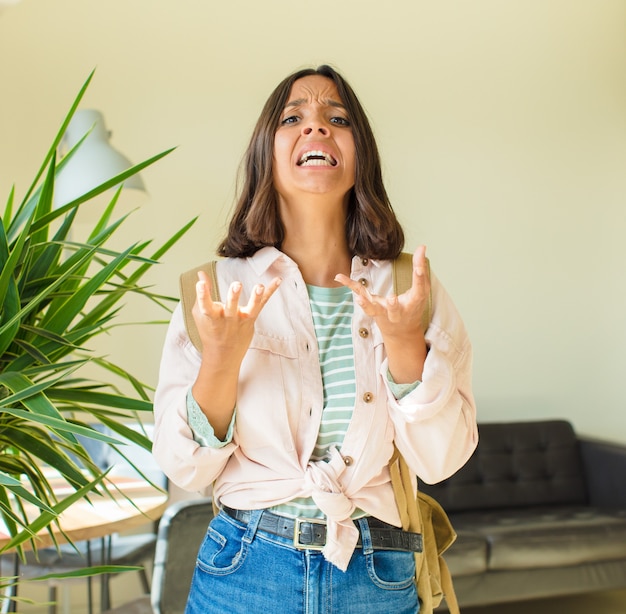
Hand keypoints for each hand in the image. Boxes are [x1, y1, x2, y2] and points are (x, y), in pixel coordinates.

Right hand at [192, 270, 281, 364]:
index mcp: (211, 317)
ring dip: (255, 297)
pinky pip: (262, 303)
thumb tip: (201, 273)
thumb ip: (202, 293)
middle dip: (233, 296)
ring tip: (259, 286)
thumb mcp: (201, 314)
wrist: (223, 354)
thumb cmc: (210, 330)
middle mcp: (227, 319)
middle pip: (231, 307)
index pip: (205, 306)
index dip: (202, 295)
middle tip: (236, 285)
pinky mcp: (252, 318)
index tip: (201, 284)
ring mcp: (241, 320)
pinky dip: (270, 291)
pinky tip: (278, 280)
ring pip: (250, 309)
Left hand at [335, 246, 429, 382]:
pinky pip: (360, 297)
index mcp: (414, 302)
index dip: (420, 276)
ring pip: (374, 310)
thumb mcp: (421, 289)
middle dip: (393, 306)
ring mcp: (383, 312)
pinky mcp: (372, 309)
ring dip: (367, 305)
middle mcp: (398, 311)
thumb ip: (421, 269)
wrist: (402, 332)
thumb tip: (422, 246)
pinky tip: (339, 277)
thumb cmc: (413, 306)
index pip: (419, 289)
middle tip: (392, 298)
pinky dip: (350, 287)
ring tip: (359, 299)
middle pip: (396, 310)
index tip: (420, 266)